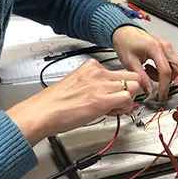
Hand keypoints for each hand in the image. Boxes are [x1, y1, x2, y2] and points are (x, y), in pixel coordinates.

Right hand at [6, 59, 140, 145]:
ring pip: (133, 88)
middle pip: (132, 76)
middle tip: (121, 102)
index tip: (117, 94)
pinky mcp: (102, 100)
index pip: (120, 71)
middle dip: (131, 90)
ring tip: (114, 109)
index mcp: (91, 66)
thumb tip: (110, 92)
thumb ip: (96, 84)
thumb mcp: (78, 82)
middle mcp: (98, 72)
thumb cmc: (56, 101)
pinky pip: (127, 100)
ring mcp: (101, 85)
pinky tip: (112, 112)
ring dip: (128, 101)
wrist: (44, 111)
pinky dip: (124, 108)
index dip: (122, 85)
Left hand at [112, 26, 177, 102]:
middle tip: (164, 91)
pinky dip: (165, 71)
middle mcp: (165, 47)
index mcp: (155, 48)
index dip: (164, 87)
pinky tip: (151, 70)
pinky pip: (172, 64)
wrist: (123, 31)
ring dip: (167, 77)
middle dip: (175, 83)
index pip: (166, 72)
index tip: (160, 96)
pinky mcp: (166, 49)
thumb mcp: (129, 62)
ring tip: (149, 74)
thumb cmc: (125, 41)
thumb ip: (141, 77)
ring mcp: (167, 47)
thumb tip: (149, 91)